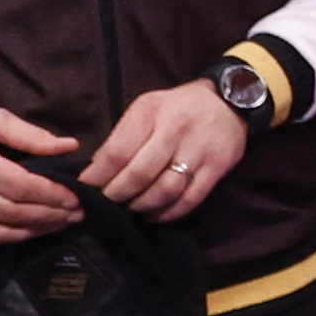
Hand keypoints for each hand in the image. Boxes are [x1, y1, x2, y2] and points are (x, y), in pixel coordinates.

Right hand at [0, 101, 87, 240]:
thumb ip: (31, 135)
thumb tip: (70, 147)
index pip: (21, 187)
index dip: (53, 195)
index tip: (78, 197)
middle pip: (13, 213)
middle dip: (50, 216)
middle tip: (78, 214)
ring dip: (33, 231)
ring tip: (59, 224)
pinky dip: (7, 236)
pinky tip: (28, 228)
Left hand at [82, 82, 248, 222]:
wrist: (229, 102)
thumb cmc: (178, 107)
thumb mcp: (146, 108)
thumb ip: (122, 136)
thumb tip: (97, 169)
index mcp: (152, 112)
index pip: (118, 151)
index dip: (98, 175)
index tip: (86, 186)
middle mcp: (176, 130)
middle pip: (139, 174)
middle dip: (117, 194)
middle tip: (107, 202)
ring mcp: (199, 150)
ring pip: (164, 191)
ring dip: (142, 206)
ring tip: (130, 208)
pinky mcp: (218, 167)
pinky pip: (189, 199)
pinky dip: (168, 213)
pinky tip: (154, 214)